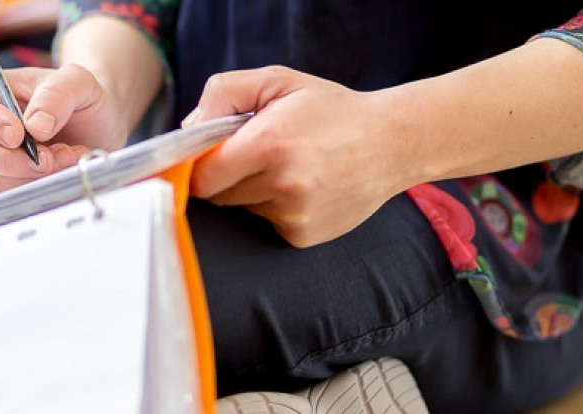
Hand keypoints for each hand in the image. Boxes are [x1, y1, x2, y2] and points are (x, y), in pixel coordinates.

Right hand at [0, 64, 128, 194]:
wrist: (94, 127)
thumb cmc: (76, 98)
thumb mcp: (77, 82)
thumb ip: (56, 95)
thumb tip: (34, 126)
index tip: (18, 133)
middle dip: (13, 159)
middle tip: (50, 155)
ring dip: (31, 175)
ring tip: (65, 157)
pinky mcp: (1, 185)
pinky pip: (8, 197)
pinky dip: (38, 187)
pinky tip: (62, 169)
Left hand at [185, 66, 419, 247]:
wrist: (393, 142)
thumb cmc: (332, 109)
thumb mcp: (278, 81)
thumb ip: (224, 94)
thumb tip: (188, 129)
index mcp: (269, 144)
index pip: (202, 176)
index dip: (198, 165)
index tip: (207, 155)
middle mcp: (282, 185)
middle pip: (219, 195)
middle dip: (227, 175)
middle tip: (257, 152)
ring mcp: (294, 215)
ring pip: (244, 208)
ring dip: (253, 190)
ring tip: (289, 166)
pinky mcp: (303, 235)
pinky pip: (268, 222)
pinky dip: (275, 207)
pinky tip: (304, 186)